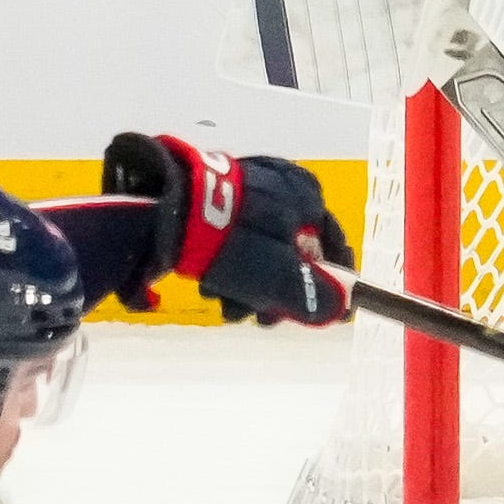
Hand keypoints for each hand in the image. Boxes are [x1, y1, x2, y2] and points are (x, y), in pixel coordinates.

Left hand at [102, 133, 354, 325]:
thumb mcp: (280, 277)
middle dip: (280, 293)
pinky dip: (228, 266)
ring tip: (227, 305)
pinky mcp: (213, 197)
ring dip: (249, 287)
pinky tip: (210, 285)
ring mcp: (245, 189)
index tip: (329, 312)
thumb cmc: (232, 242)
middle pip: (294, 254)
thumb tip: (340, 309)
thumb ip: (315, 296)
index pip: (334, 245)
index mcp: (307, 196)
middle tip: (264, 317)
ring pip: (260, 251)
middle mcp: (281, 187)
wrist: (163, 209)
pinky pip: (233, 240)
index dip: (334, 282)